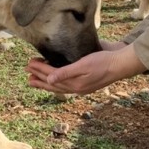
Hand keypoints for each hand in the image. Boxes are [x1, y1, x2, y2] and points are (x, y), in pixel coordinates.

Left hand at [26, 42, 146, 94]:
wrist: (121, 63)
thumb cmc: (104, 62)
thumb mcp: (84, 65)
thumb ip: (66, 73)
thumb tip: (50, 80)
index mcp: (75, 84)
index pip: (52, 77)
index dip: (39, 70)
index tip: (29, 64)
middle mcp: (76, 86)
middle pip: (53, 83)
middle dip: (39, 77)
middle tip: (27, 71)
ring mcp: (81, 84)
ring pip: (59, 84)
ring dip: (46, 80)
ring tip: (34, 78)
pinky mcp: (85, 80)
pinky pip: (66, 82)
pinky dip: (57, 79)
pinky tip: (54, 76)